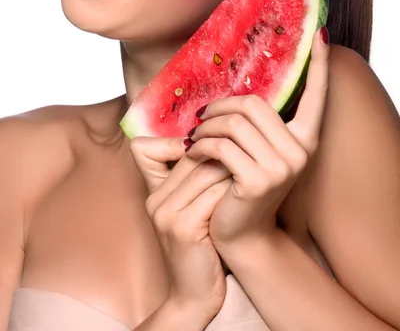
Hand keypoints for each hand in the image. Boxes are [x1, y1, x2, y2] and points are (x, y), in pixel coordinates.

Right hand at [130, 135, 232, 322]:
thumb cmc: (202, 247)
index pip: (158, 148)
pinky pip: (212, 195)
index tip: (220, 144)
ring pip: (205, 172)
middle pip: (191, 157)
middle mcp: (155, 200)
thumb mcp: (192, 210)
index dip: (188, 141)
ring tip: (252, 166)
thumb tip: (224, 141)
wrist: (194, 295)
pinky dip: (232, 189)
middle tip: (248, 148)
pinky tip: (247, 189)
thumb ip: (196, 180)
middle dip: (222, 151)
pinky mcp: (183, 228)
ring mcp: (166, 214)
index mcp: (154, 192)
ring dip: (232, 168)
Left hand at [185, 28, 328, 249]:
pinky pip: (221, 145)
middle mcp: (300, 150)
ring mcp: (283, 166)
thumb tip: (242, 89)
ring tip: (194, 137)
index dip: (317, 65)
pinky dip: (200, 145)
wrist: (240, 232)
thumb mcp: (256, 150)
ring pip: (234, 122)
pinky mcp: (259, 179)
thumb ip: (257, 123)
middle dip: (220, 106)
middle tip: (201, 117)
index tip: (318, 34)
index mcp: (305, 137)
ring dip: (206, 126)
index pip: (316, 94)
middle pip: (253, 104)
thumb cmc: (242, 184)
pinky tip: (192, 152)